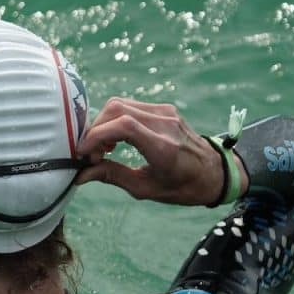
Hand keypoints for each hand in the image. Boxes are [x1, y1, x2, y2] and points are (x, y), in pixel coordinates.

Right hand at [75, 98, 247, 205]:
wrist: (214, 172)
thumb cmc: (181, 187)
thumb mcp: (145, 189)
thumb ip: (111, 176)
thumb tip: (80, 175)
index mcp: (163, 147)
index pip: (123, 126)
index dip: (96, 135)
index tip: (82, 153)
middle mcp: (165, 124)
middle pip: (116, 109)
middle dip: (95, 129)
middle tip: (91, 153)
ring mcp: (166, 112)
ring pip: (120, 104)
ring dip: (103, 124)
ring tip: (102, 148)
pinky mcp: (164, 109)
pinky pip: (130, 106)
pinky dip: (115, 120)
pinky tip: (115, 140)